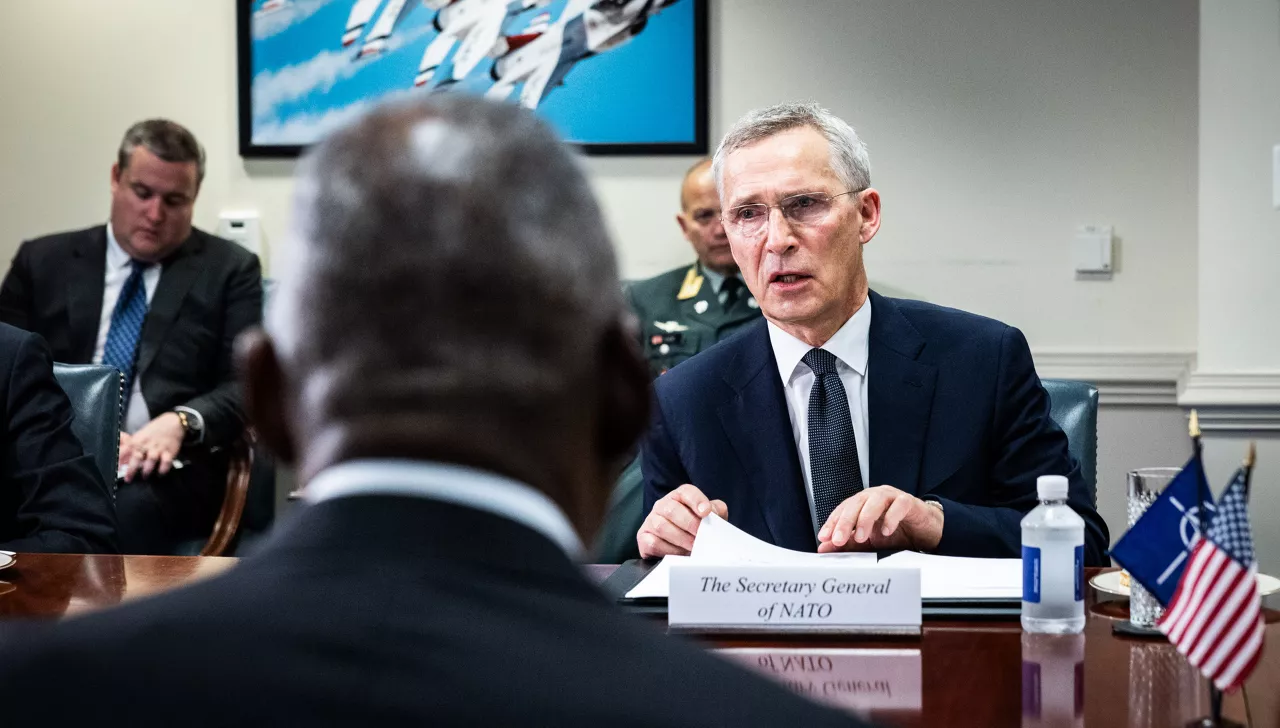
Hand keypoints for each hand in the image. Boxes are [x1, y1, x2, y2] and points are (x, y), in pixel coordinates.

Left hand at [120, 412, 184, 481]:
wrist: (173, 423)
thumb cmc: (154, 431)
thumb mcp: (139, 435)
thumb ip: (127, 444)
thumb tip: (117, 453)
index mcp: (137, 440)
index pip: (125, 450)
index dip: (119, 459)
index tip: (116, 468)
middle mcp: (147, 444)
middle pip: (137, 456)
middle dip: (132, 469)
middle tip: (128, 479)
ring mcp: (158, 448)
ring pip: (151, 459)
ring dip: (147, 469)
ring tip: (145, 476)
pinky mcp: (170, 452)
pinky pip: (167, 461)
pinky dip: (163, 469)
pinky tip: (160, 473)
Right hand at [637, 484, 727, 558]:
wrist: (682, 547)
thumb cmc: (697, 530)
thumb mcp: (711, 518)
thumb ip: (716, 511)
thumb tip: (714, 514)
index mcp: (679, 496)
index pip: (686, 492)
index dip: (697, 501)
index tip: (706, 512)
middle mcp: (662, 505)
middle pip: (672, 509)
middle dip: (690, 524)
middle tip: (702, 537)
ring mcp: (651, 521)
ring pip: (661, 526)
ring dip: (680, 539)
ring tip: (693, 548)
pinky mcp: (643, 538)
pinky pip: (653, 543)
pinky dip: (668, 550)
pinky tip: (678, 554)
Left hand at [816, 485, 943, 552]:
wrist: (924, 530)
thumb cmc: (896, 532)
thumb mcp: (869, 541)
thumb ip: (848, 543)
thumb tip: (824, 547)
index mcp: (862, 504)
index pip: (842, 509)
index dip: (832, 522)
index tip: (823, 537)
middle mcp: (874, 497)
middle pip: (855, 503)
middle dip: (845, 522)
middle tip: (838, 539)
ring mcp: (892, 497)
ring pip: (875, 501)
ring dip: (865, 519)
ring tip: (860, 537)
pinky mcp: (909, 502)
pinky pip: (899, 505)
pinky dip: (891, 517)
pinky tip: (886, 531)